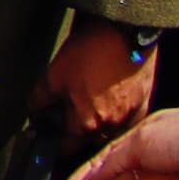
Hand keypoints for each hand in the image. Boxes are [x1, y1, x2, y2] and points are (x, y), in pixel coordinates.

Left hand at [35, 20, 158, 137]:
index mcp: (88, 124)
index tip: (46, 133)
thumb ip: (39, 100)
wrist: (126, 31)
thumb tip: (34, 113)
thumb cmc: (92, 51)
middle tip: (67, 106)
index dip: (52, 141)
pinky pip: (126, 116)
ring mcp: (131, 116)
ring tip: (90, 95)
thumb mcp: (53, 74)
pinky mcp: (144, 104)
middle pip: (87, 138)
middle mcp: (112, 127)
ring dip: (97, 118)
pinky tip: (108, 93)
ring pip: (107, 128)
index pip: (66, 148)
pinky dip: (115, 109)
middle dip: (75, 127)